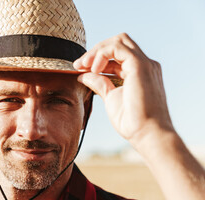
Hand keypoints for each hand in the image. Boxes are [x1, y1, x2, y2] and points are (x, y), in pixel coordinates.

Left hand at [73, 33, 173, 148]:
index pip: (116, 55)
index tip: (79, 69)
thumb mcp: (110, 97)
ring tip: (83, 65)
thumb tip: (83, 75)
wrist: (147, 134)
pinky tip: (94, 69)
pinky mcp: (140, 66)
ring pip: (118, 40)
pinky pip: (117, 47)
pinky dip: (102, 54)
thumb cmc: (132, 121)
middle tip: (79, 64)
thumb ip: (100, 83)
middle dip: (96, 50)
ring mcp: (144, 64)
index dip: (96, 59)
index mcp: (139, 72)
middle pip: (119, 42)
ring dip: (97, 50)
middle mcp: (144, 64)